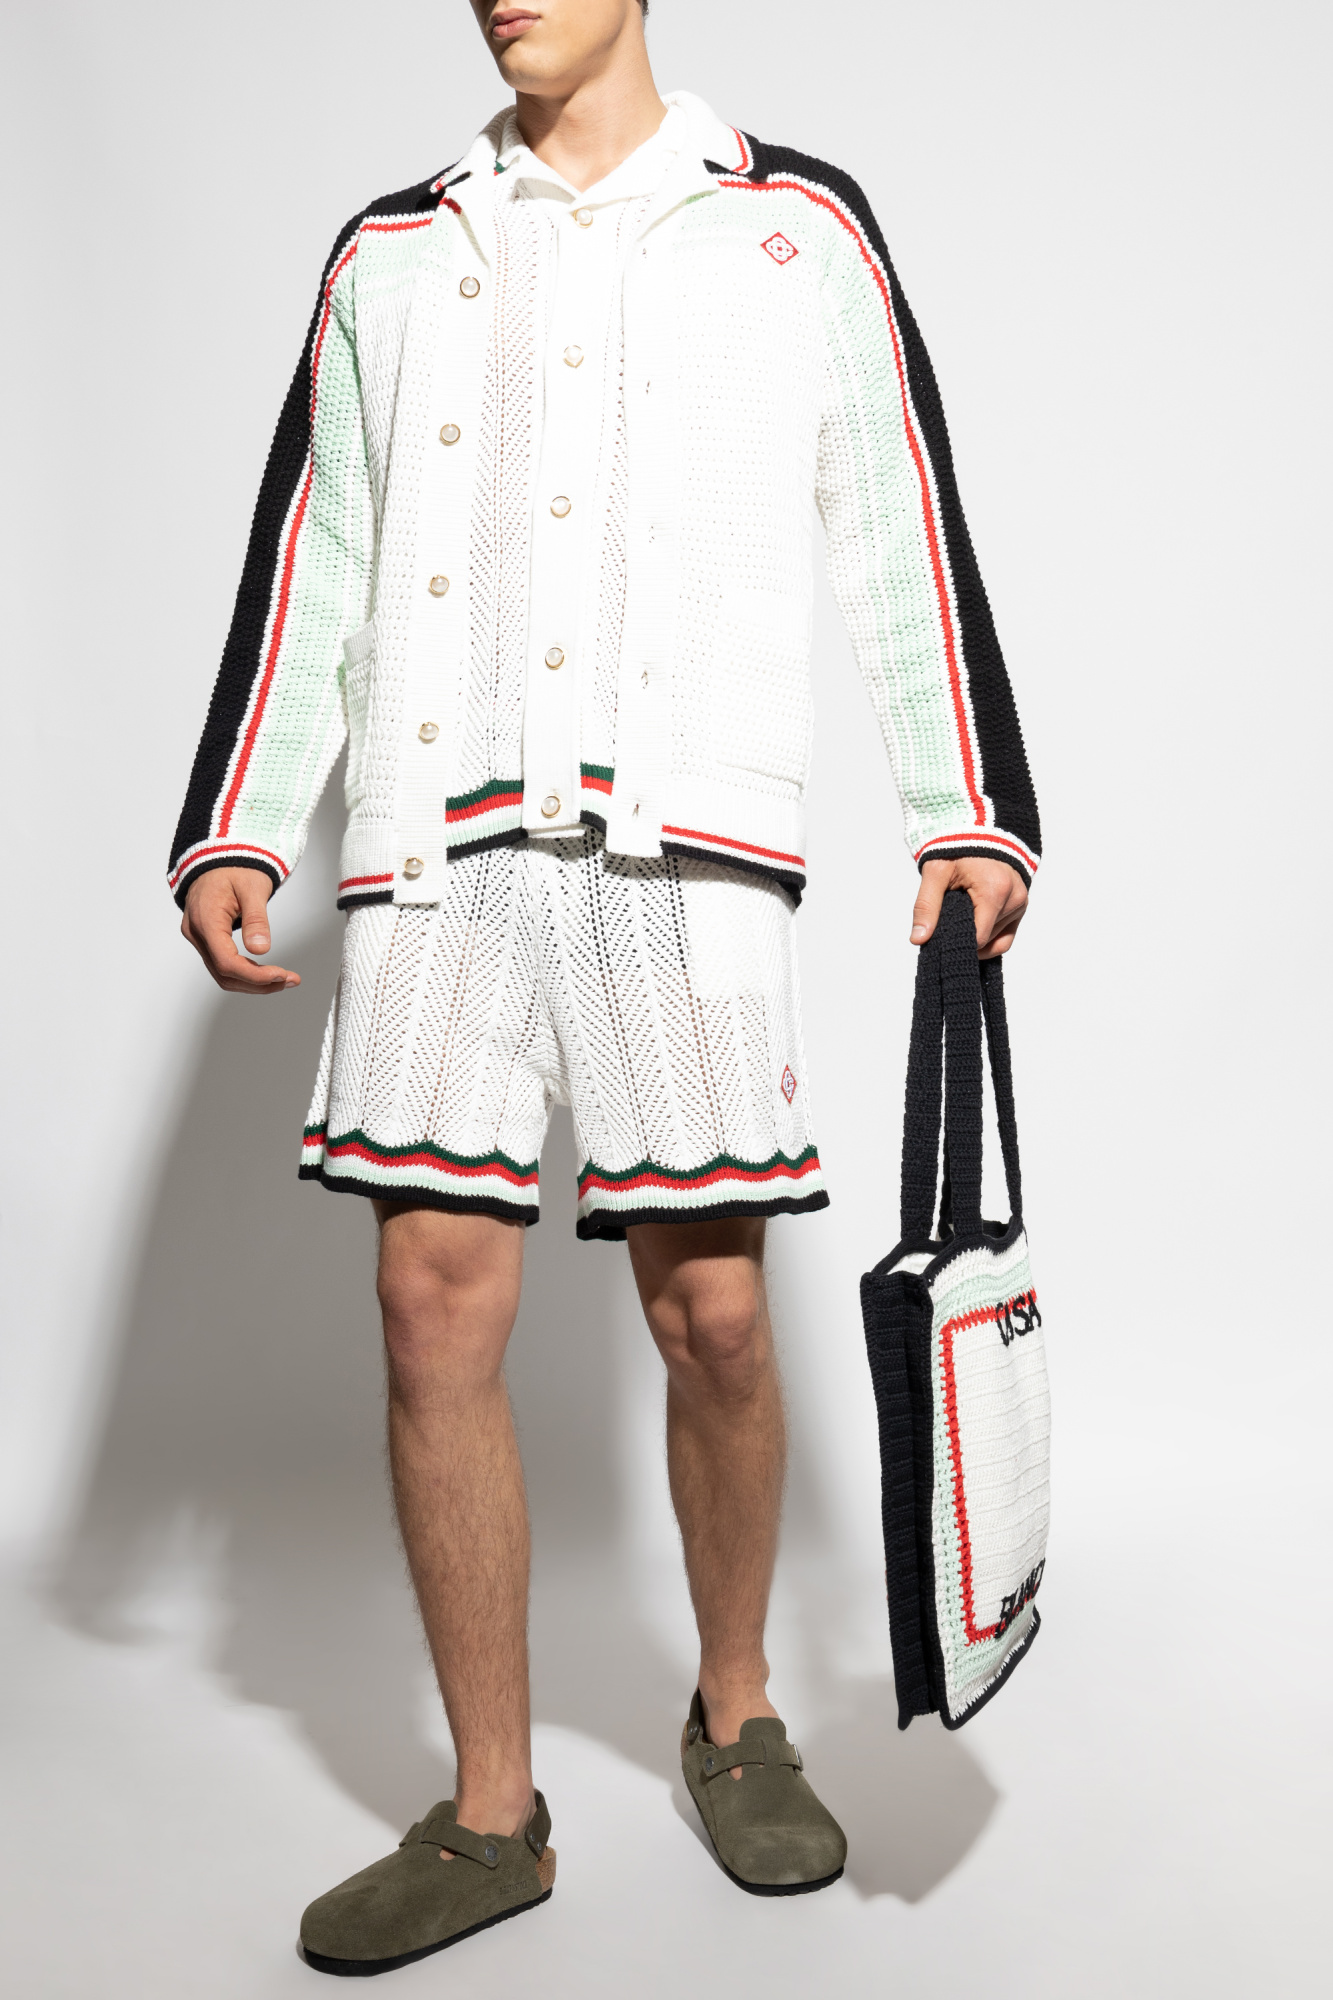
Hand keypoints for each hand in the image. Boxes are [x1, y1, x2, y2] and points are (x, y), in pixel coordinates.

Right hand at [181, 867, 299, 992]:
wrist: (220, 858)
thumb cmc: (234, 868)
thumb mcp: (252, 888)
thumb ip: (256, 919)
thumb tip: (260, 950)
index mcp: (205, 919)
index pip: (226, 962)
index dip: (254, 975)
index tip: (280, 975)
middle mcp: (196, 932)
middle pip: (224, 974)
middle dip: (259, 983)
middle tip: (290, 980)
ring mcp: (198, 937)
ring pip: (222, 974)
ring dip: (254, 982)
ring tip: (283, 980)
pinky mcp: (205, 939)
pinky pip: (222, 964)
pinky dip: (245, 973)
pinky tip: (267, 972)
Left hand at [910, 857, 1027, 960]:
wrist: (978, 826)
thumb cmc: (957, 847)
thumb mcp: (935, 873)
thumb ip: (926, 907)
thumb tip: (918, 939)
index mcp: (995, 891)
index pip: (978, 938)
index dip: (957, 941)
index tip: (941, 936)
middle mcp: (1014, 898)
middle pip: (987, 939)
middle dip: (966, 937)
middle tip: (947, 921)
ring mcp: (1020, 901)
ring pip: (997, 939)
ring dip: (978, 936)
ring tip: (961, 916)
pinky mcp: (1021, 903)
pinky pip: (1007, 934)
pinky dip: (991, 937)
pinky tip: (973, 932)